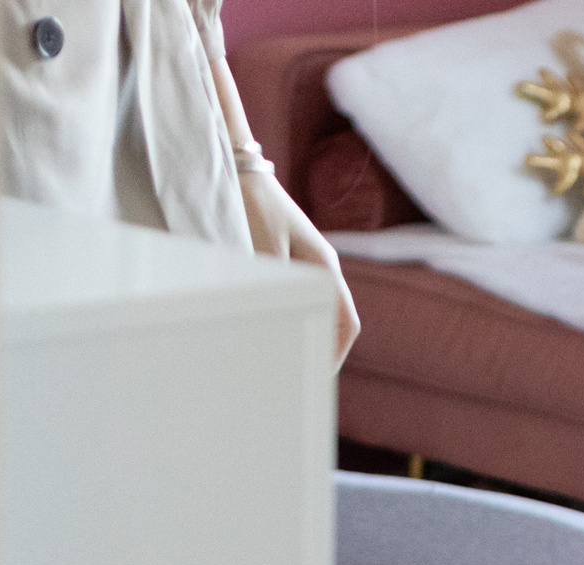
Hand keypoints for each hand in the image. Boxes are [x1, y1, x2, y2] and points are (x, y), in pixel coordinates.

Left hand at [241, 168, 361, 367]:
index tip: (317, 379)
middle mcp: (324, 264)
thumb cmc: (250, 206)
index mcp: (325, 267)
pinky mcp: (292, 255)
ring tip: (287, 358)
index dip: (335, 355)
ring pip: (322, 308)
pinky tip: (277, 327)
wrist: (237, 166)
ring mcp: (309, 259)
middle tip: (301, 376)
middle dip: (323, 350)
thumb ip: (275, 293)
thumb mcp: (261, 254)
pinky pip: (305, 296)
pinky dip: (299, 317)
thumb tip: (278, 331)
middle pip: (337, 319)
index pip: (346, 324)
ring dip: (311, 334)